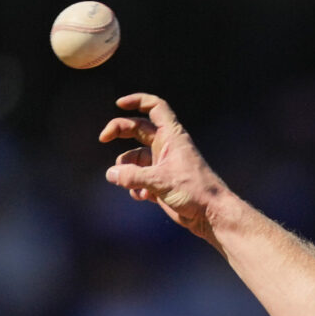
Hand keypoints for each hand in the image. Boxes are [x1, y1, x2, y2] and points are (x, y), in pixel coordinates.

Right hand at [99, 94, 226, 240]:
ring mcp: (163, 164)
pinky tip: (141, 196)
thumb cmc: (195, 191)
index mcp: (171, 136)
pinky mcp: (161, 182)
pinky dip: (135, 186)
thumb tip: (111, 174)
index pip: (155, 107)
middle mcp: (166, 147)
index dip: (137, 101)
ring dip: (126, 168)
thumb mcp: (160, 181)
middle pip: (137, 129)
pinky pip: (139, 178)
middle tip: (103, 138)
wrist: (211, 215)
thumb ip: (133, 176)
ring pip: (135, 158)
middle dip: (119, 131)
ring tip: (128, 182)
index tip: (119, 104)